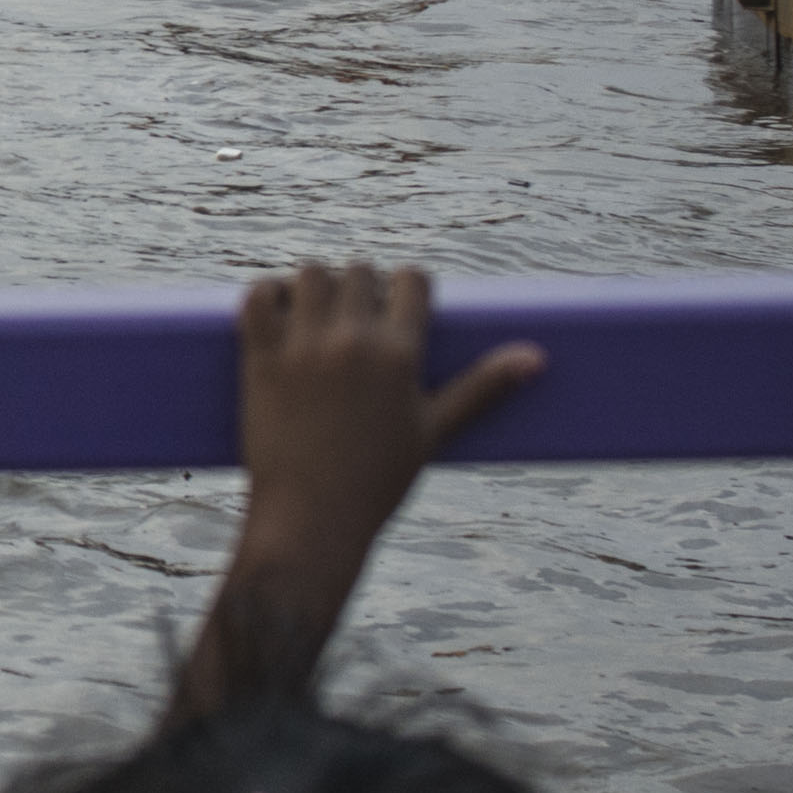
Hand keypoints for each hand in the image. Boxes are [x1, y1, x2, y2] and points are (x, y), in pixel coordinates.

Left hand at [178, 263, 540, 718]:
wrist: (310, 521)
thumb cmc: (378, 481)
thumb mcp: (435, 431)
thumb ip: (483, 387)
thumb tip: (537, 357)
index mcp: (400, 355)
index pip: (411, 279)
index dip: (407, 286)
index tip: (397, 304)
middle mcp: (352, 342)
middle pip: (358, 270)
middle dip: (361, 286)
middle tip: (356, 316)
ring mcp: (301, 347)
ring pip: (309, 274)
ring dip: (313, 285)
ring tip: (316, 313)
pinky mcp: (259, 358)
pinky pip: (255, 296)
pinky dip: (265, 295)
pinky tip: (276, 312)